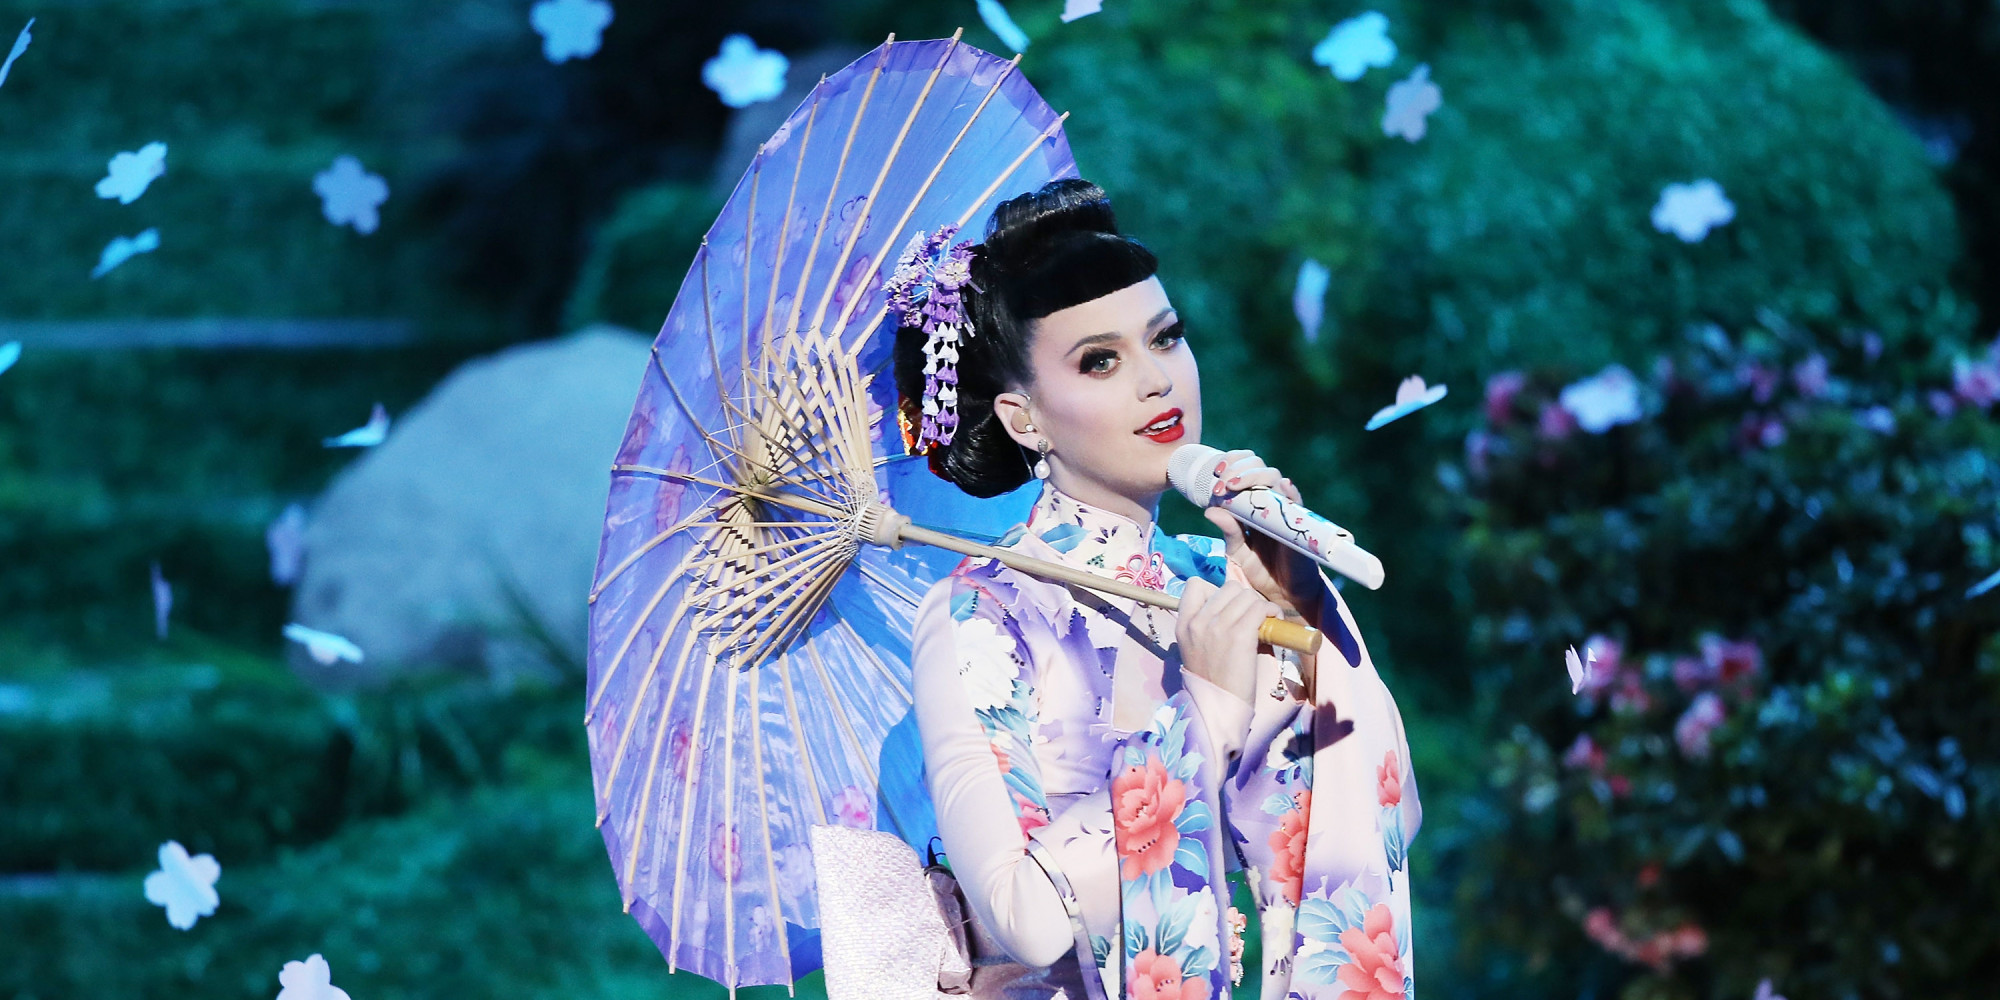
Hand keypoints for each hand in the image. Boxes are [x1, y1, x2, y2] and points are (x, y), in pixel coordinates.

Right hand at [1174, 567, 1282, 704]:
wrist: (1218, 706)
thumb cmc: (1212, 680)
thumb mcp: (1196, 648)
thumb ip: (1205, 626)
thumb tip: (1234, 608)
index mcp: (1183, 624)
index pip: (1195, 585)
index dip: (1216, 592)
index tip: (1228, 608)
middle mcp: (1198, 621)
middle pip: (1228, 588)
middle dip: (1244, 599)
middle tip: (1252, 616)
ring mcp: (1217, 627)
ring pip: (1246, 595)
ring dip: (1260, 605)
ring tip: (1265, 620)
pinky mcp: (1239, 635)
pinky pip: (1259, 608)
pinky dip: (1271, 611)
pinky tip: (1273, 621)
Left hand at [1199, 450, 1324, 620]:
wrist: (1282, 595)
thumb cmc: (1260, 571)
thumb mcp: (1238, 551)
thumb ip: (1228, 531)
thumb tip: (1210, 509)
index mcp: (1251, 506)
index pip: (1242, 474)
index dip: (1230, 467)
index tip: (1215, 475)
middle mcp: (1268, 503)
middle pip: (1257, 469)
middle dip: (1238, 469)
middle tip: (1223, 481)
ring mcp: (1285, 511)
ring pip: (1274, 479)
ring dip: (1255, 477)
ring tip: (1236, 484)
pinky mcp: (1300, 524)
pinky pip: (1297, 503)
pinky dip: (1290, 493)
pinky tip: (1282, 486)